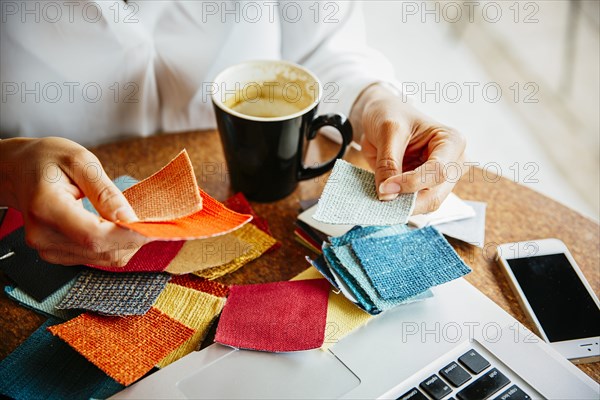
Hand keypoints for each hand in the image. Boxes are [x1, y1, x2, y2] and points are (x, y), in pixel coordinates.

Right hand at [0, 137, 148, 265]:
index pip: (94, 235)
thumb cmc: (47, 160)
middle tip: (154, 221)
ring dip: (127, 243)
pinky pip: (96, 257)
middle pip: (101, 250)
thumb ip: (106, 192)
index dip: (128, 236)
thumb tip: (130, 219)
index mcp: (46, 208)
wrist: (18, 171)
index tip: (153, 227)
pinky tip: (119, 227)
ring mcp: (49, 249)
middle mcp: (44, 236)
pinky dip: (115, 245)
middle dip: (134, 238)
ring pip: (103, 258)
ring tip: (135, 220)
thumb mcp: (81, 161)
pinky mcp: (57, 254)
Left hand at [351, 84, 466, 213]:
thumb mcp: (387, 131)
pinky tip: (385, 199)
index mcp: (452, 141)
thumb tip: (387, 195)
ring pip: (427, 205)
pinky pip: (415, 205)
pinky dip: (399, 206)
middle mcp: (453, 163)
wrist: (382, 115)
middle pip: (436, 194)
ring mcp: (440, 179)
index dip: (411, 183)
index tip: (385, 187)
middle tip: (382, 199)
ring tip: (382, 197)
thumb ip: (389, 163)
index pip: (438, 171)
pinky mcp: (425, 188)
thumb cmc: (391, 114)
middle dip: (409, 201)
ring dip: (403, 206)